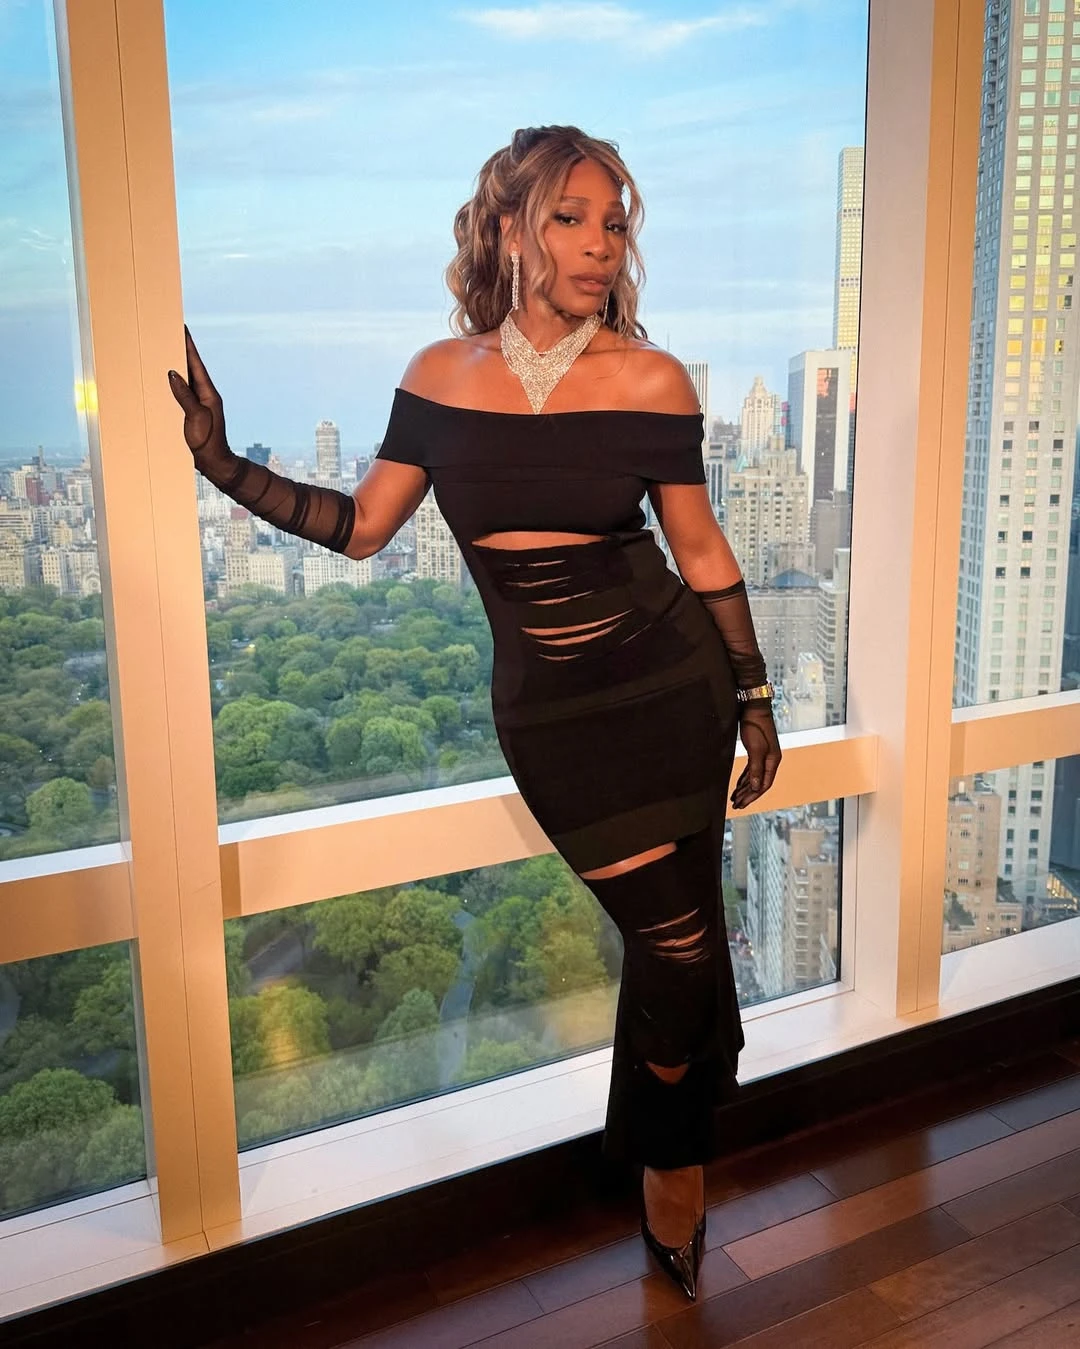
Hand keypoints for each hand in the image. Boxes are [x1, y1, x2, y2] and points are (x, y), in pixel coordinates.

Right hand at [167, 326, 229, 462]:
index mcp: (208, 393)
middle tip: (167, 333)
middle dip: (179, 350)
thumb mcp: (196, 417)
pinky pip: (179, 393)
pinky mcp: (190, 413)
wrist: (214, 464)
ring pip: (183, 380)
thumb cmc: (208, 442)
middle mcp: (204, 395)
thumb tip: (173, 374)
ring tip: (161, 350)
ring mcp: (197, 404)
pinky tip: (161, 380)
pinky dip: (171, 384)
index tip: (182, 327)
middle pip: (189, 367)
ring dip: (173, 366)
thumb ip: (185, 396)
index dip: (188, 345)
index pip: (196, 363)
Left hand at [730, 702, 780, 810]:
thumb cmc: (755, 727)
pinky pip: (750, 770)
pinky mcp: (756, 751)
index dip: (752, 796)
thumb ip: (756, 768)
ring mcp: (764, 756)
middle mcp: (770, 760)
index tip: (741, 804)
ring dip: (745, 789)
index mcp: (773, 761)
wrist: (753, 707)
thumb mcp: (755, 749)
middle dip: (747, 796)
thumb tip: (756, 787)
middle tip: (736, 806)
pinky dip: (744, 779)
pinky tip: (738, 785)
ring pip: (754, 777)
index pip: (764, 785)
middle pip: (759, 783)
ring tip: (735, 799)